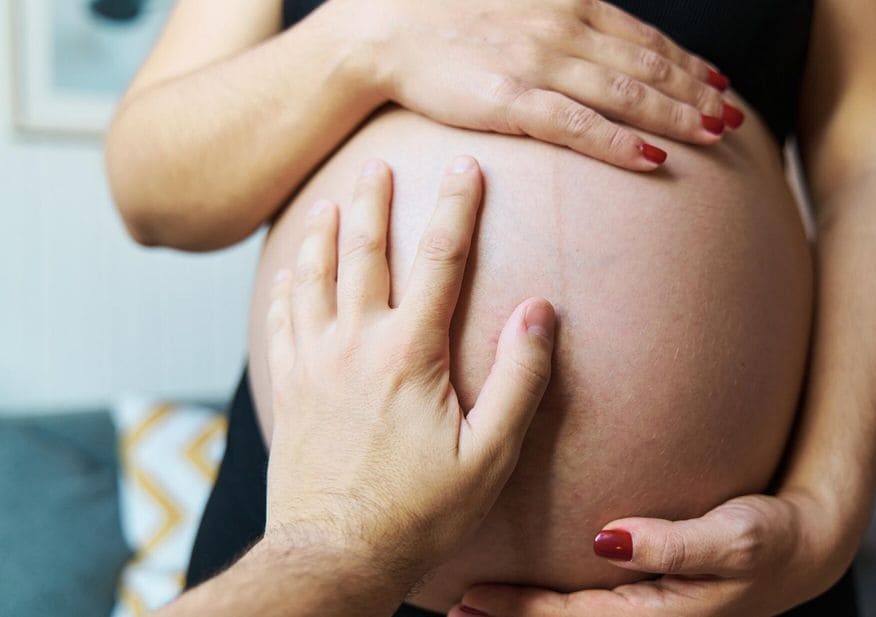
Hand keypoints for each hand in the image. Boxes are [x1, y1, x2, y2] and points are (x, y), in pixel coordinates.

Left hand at [263, 155, 556, 584]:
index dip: (456, 206)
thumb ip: (519, 378)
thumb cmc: (420, 512)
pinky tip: (288, 271)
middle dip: (374, 201)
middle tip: (378, 162)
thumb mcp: (490, 454)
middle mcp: (355, 344)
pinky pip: (281, 321)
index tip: (465, 166)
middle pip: (363, 252)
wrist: (333, 556)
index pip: (440, 259)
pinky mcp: (291, 389)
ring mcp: (314, 364)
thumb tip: (540, 311)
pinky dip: (285, 287)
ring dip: (322, 233)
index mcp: (409, 353)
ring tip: (327, 200)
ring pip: (313, 277)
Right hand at [331, 0, 742, 169]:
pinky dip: (621, 141)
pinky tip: (654, 158)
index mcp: (567, 3)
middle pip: (647, 66)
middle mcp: (564, 29)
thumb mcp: (519, 1)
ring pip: (625, 94)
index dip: (687, 62)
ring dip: (676, 115)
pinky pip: (579, 125)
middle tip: (733, 119)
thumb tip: (596, 42)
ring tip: (714, 136)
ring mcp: (540, 64)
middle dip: (696, 92)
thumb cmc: (448, 17)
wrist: (386, 28)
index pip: (643, 38)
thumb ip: (562, 18)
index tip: (719, 82)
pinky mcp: (511, 99)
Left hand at [455, 489, 857, 616]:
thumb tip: (608, 538)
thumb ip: (674, 543)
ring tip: (477, 603)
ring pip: (578, 615)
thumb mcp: (735, 537)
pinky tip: (534, 583)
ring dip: (529, 611)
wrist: (807, 545)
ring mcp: (652, 608)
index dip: (524, 611)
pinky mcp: (654, 592)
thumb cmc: (774, 536)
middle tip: (455, 606)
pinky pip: (594, 601)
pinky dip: (557, 598)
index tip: (473, 598)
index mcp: (662, 614)